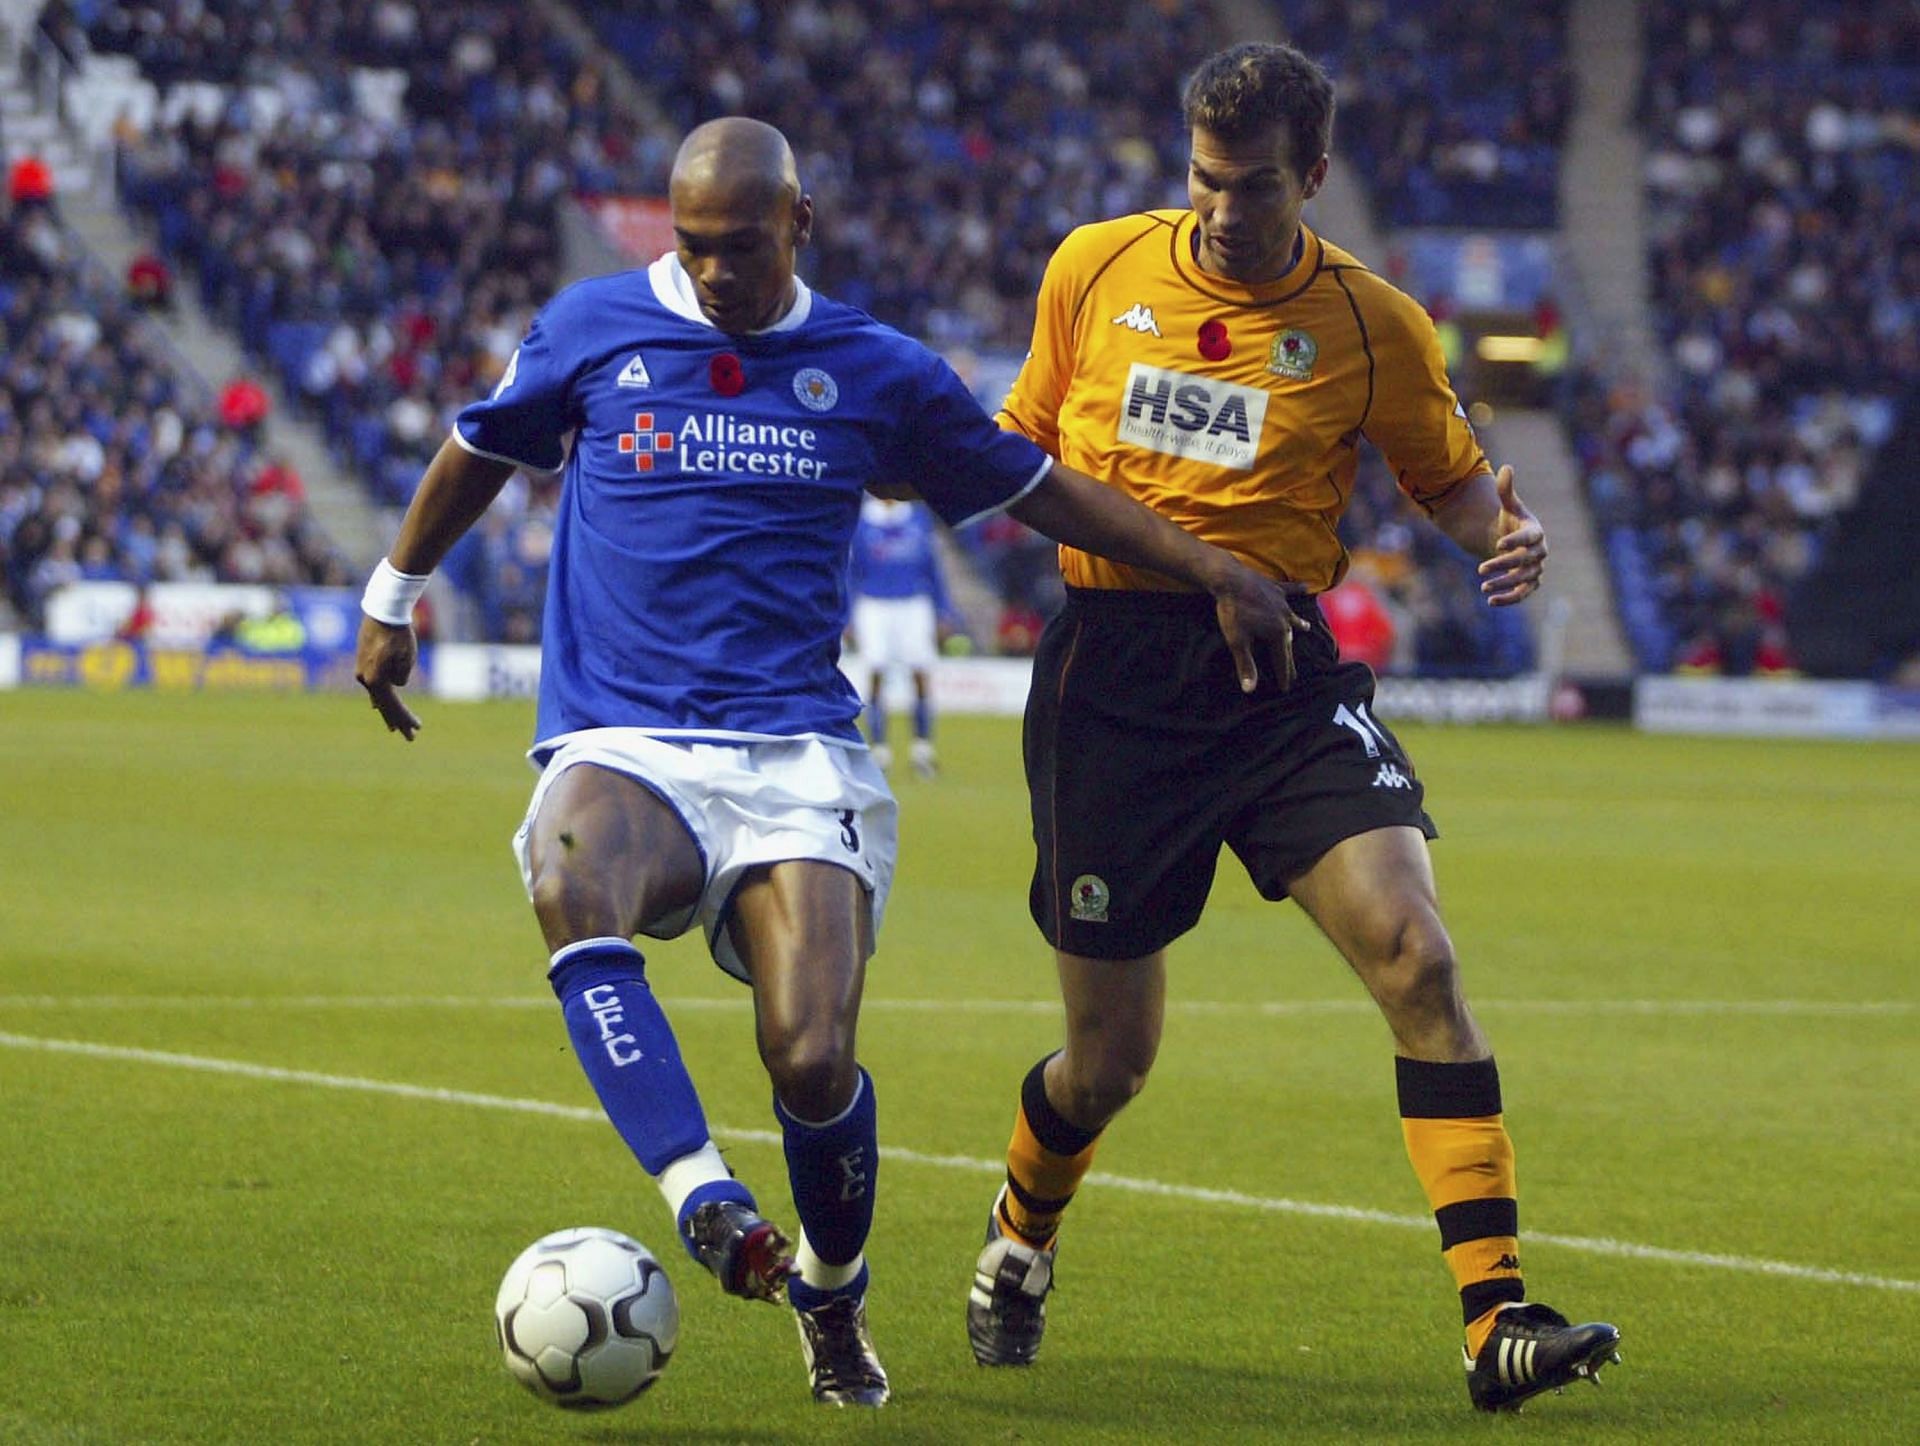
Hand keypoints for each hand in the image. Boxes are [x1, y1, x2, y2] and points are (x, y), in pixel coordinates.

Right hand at [355, 614, 421, 739]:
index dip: (406, 719)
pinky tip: (377, 705)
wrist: (383, 612)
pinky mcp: (363, 662)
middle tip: (410, 737)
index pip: (393, 706)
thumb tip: (396, 684)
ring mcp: (362, 671)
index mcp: (376, 680)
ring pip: (378, 696)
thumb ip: (401, 676)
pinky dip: (379, 697)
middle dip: (397, 721)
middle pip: (384, 706)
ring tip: (393, 727)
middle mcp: (365, 679)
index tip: (418, 729)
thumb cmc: (398, 635)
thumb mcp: (407, 659)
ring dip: (388, 710)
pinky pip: (373, 686)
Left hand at [1206, 558, 1313, 692]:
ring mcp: (1282, 602)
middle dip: (1290, 659)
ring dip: (1299, 624)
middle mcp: (1285, 619)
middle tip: (1294, 673)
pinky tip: (1306, 588)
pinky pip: (1289, 590)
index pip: (1281, 659)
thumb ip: (1245, 665)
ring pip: (1293, 617)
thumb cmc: (1233, 611)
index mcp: (1277, 633)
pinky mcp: (1275, 588)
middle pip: (1289, 643)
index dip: (1283, 675)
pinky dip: (1297, 590)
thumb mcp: (1237, 641)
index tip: (1285, 688)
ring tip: (1306, 629)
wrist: (1231, 579)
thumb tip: (1250, 690)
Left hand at [1479, 466, 1546, 605]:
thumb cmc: (1511, 521)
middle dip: (1504, 566)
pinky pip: (1523, 595)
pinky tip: (1491, 602)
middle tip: (1480, 569)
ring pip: (1523, 580)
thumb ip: (1506, 490)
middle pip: (1525, 561)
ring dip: (1504, 585)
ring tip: (1483, 588)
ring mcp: (1535, 569)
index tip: (1498, 545)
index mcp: (1535, 532)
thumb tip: (1505, 467)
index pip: (1529, 538)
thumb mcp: (1508, 506)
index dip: (1515, 541)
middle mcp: (1539, 552)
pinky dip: (1509, 600)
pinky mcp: (1530, 584)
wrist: (1513, 541)